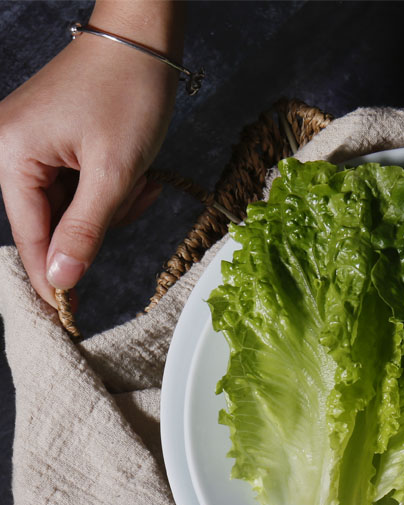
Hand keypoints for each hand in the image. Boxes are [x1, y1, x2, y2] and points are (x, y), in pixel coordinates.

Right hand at [0, 1, 182, 306]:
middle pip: (54, 224)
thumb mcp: (114, 173)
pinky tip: (135, 173)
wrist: (144, 41)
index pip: (30, 235)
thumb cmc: (128, 94)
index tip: (68, 318)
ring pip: (75, 211)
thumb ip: (85, 231)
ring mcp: (34, 145)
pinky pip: (83, 189)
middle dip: (102, 222)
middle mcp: (11, 148)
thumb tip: (61, 279)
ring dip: (114, 206)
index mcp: (11, 152)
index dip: (52, 277)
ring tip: (139, 175)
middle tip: (134, 192)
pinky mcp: (56, 144)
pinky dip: (113, 191)